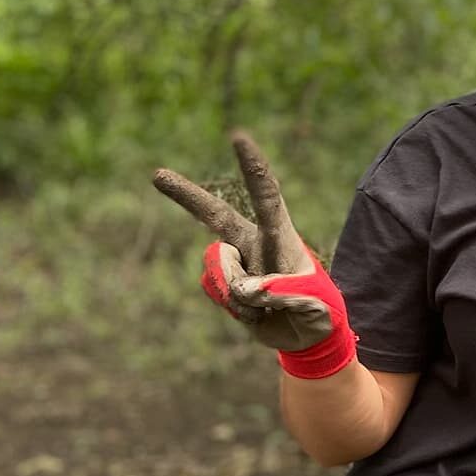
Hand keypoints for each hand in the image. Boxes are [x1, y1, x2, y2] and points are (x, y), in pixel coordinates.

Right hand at [152, 132, 355, 377]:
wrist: (305, 338)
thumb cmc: (319, 312)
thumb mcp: (311, 302)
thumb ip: (280, 291)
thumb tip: (245, 288)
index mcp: (280, 235)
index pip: (266, 195)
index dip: (252, 167)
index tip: (238, 137)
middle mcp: (253, 242)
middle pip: (214, 215)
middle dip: (185, 196)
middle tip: (157, 175)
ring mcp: (236, 263)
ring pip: (217, 269)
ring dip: (237, 293)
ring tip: (266, 307)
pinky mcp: (225, 285)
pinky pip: (215, 291)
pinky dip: (233, 308)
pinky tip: (254, 314)